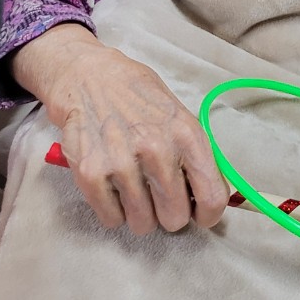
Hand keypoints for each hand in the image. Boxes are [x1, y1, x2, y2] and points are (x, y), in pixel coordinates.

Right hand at [11, 25, 228, 235]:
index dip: (207, 215)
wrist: (88, 76)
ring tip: (133, 188)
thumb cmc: (137, 96)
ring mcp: (122, 163)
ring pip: (143, 224)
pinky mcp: (90, 174)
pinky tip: (112, 186)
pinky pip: (111, 219)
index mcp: (187, 134)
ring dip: (140, 213)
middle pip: (175, 218)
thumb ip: (194, 153)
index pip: (211, 197)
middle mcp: (157, 149)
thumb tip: (209, 195)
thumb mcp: (177, 114)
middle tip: (158, 196)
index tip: (199, 215)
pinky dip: (113, 210)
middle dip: (169, 213)